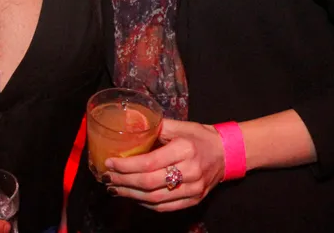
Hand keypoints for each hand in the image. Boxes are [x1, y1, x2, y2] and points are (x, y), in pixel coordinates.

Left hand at [104, 119, 225, 212]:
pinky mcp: (194, 199)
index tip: (109, 163)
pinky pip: (165, 207)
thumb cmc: (199, 137)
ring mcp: (193, 188)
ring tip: (115, 189)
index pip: (149, 162)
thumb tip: (130, 126)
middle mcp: (190, 171)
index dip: (126, 166)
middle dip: (124, 182)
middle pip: (149, 182)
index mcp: (184, 149)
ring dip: (131, 195)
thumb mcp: (179, 126)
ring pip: (155, 198)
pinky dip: (146, 203)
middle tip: (107, 178)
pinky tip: (134, 197)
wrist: (226, 153)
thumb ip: (156, 126)